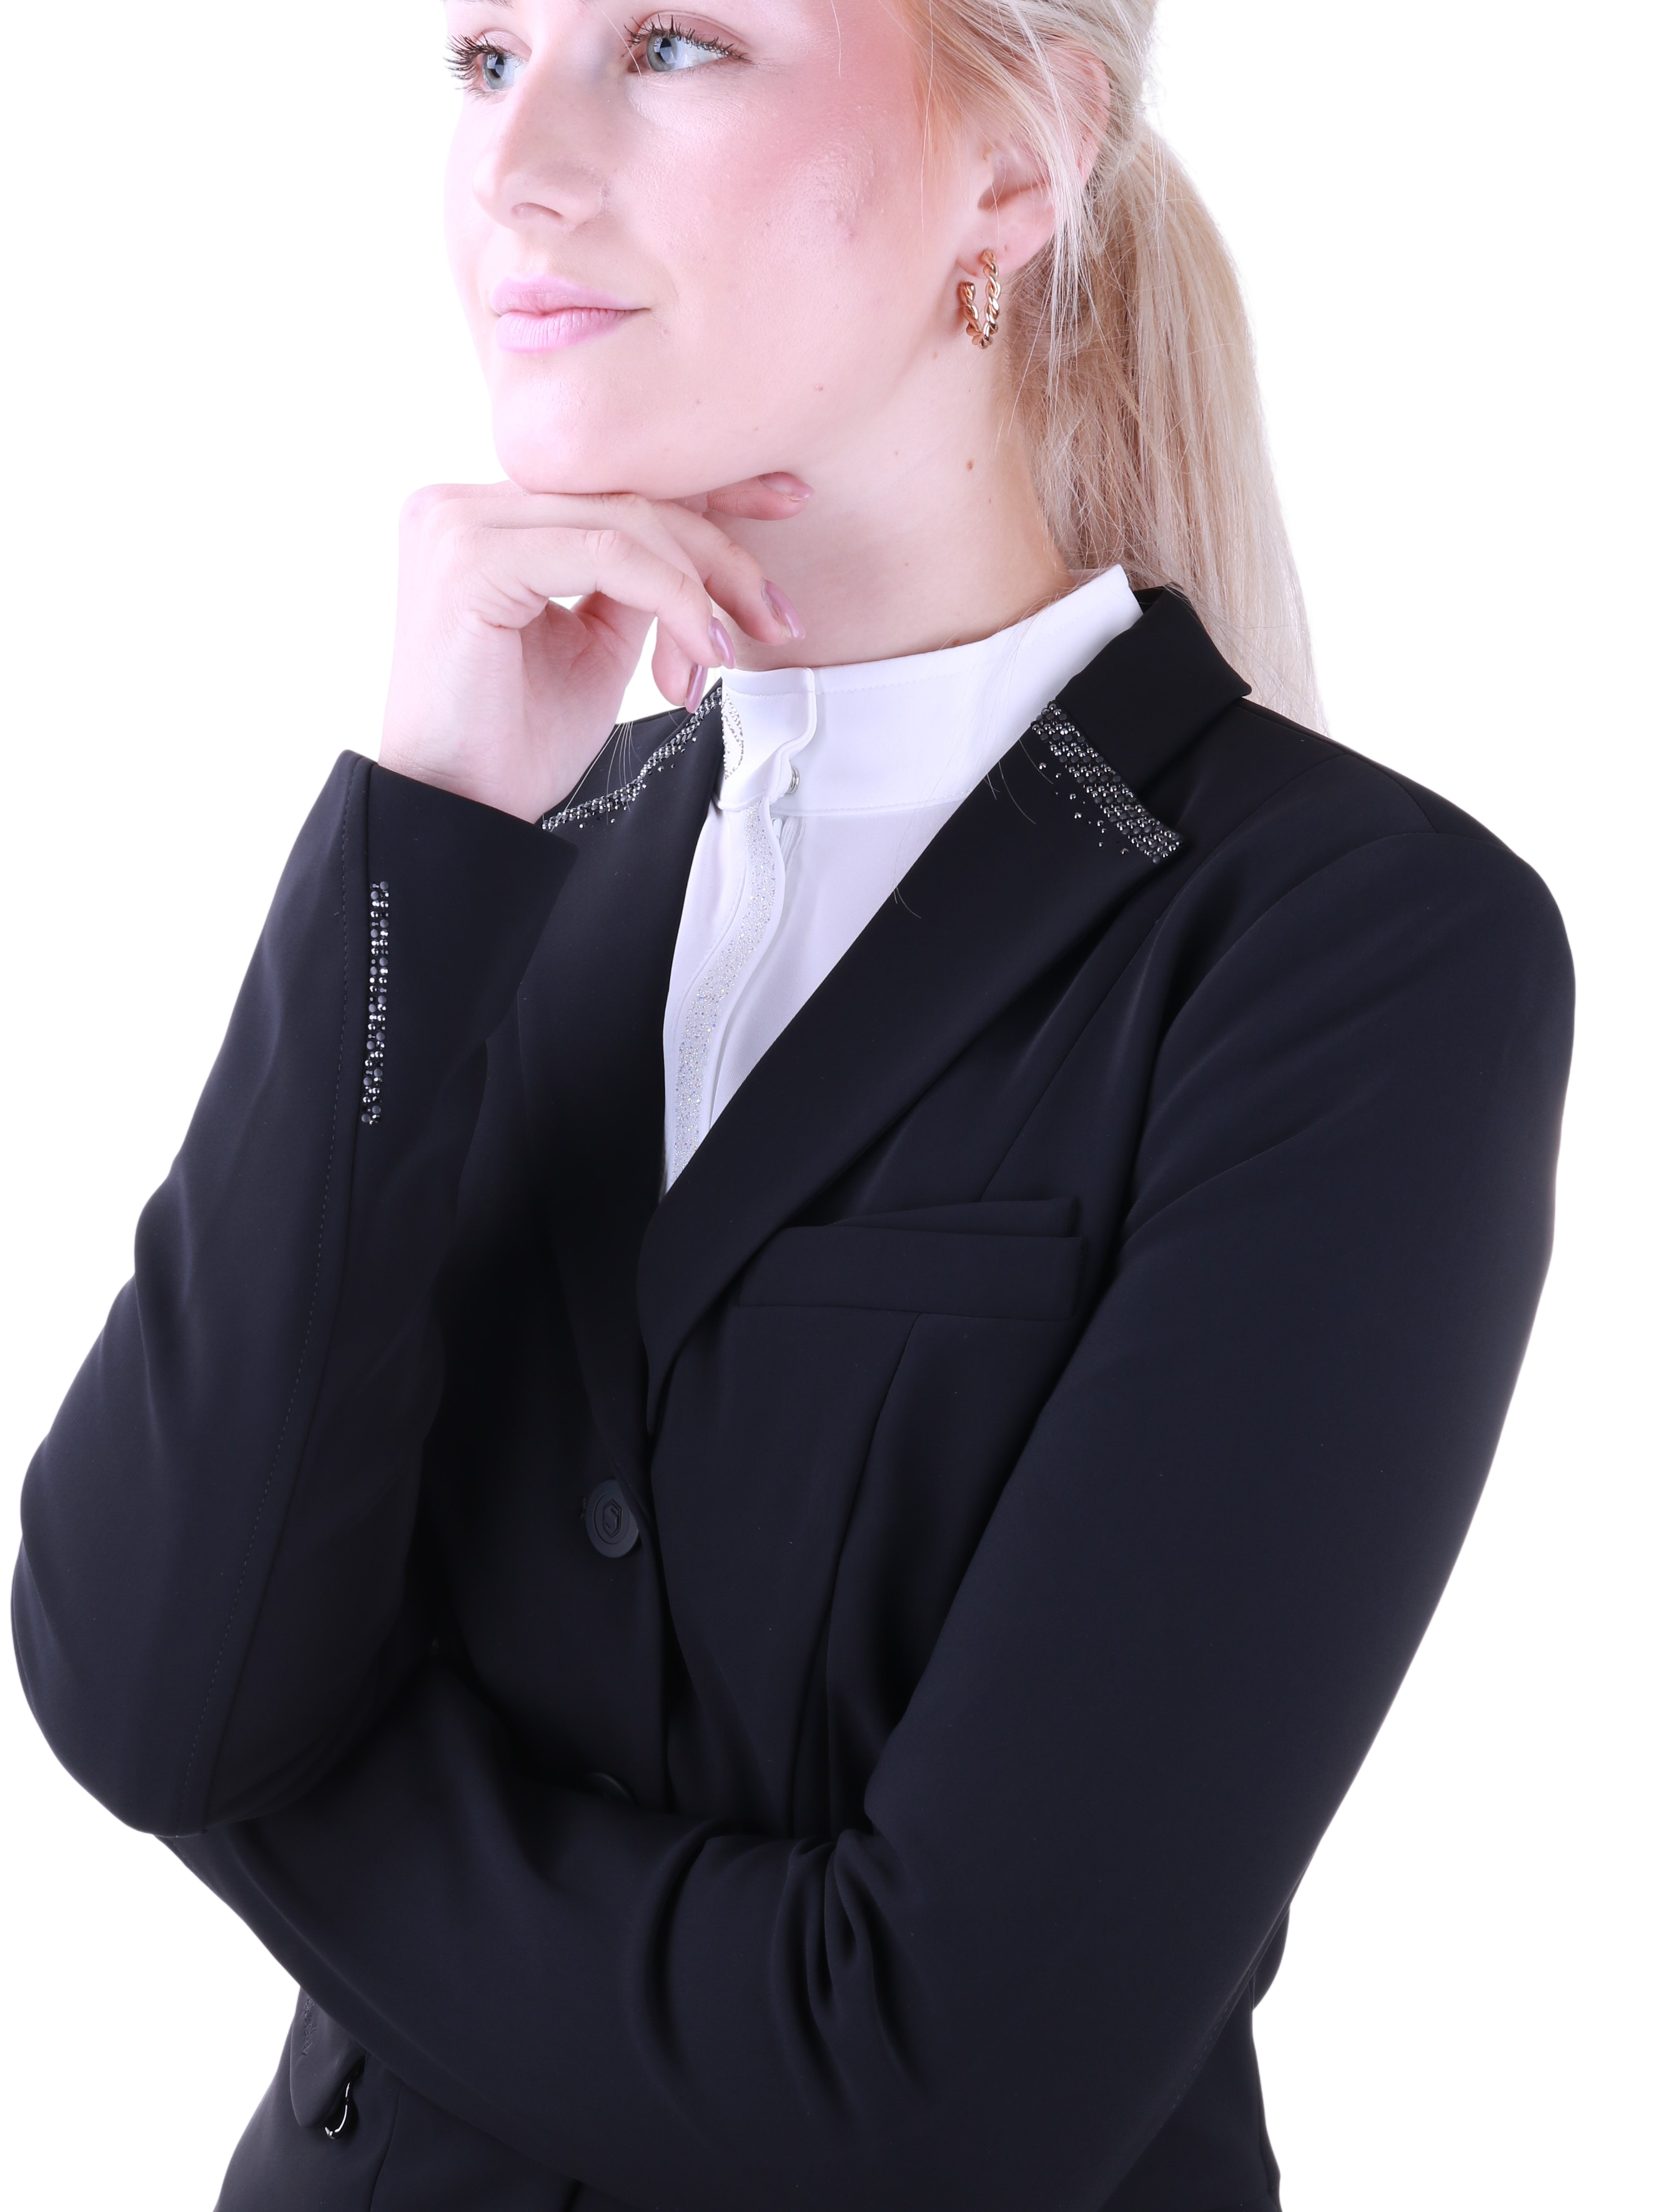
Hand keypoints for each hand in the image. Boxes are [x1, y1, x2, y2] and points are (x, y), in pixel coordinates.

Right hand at [377, 475, 809, 821]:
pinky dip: (672, 598)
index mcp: (489, 517)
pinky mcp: (468, 556)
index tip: (786, 504)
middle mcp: (462, 504)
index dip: (706, 487)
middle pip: (625, 492)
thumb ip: (636, 580)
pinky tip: (703, 648)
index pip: (611, 477)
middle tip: (777, 613)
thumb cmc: (518, 743)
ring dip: (702, 584)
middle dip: (721, 550)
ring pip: (624, 518)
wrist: (463, 812)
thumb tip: (702, 545)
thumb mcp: (598, 643)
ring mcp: (458, 523)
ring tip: (736, 647)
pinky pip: (606, 553)